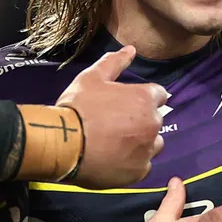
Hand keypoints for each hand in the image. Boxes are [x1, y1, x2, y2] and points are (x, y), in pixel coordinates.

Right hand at [57, 46, 167, 188]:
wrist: (63, 143)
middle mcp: (152, 124)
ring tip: (117, 144)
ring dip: (141, 142)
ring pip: (153, 144)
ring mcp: (147, 149)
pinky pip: (144, 166)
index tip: (126, 104)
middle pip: (155, 120)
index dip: (142, 98)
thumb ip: (114, 62)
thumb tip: (131, 49)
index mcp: (144, 98)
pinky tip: (116, 160)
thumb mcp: (92, 78)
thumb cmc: (77, 107)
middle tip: (116, 124)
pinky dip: (133, 163)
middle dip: (141, 120)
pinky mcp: (138, 172)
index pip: (158, 95)